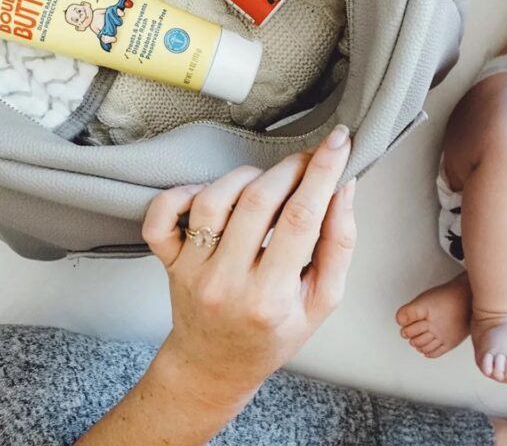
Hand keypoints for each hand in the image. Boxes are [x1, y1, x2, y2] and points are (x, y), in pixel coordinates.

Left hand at [142, 124, 355, 411]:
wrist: (215, 365)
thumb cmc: (274, 333)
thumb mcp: (323, 301)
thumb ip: (339, 244)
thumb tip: (344, 188)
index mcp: (271, 298)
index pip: (301, 218)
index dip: (323, 171)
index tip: (340, 141)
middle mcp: (226, 283)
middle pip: (258, 201)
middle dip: (292, 168)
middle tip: (309, 160)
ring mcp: (192, 271)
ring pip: (214, 199)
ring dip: (248, 176)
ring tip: (268, 183)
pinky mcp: (168, 261)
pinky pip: (162, 215)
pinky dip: (182, 191)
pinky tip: (211, 192)